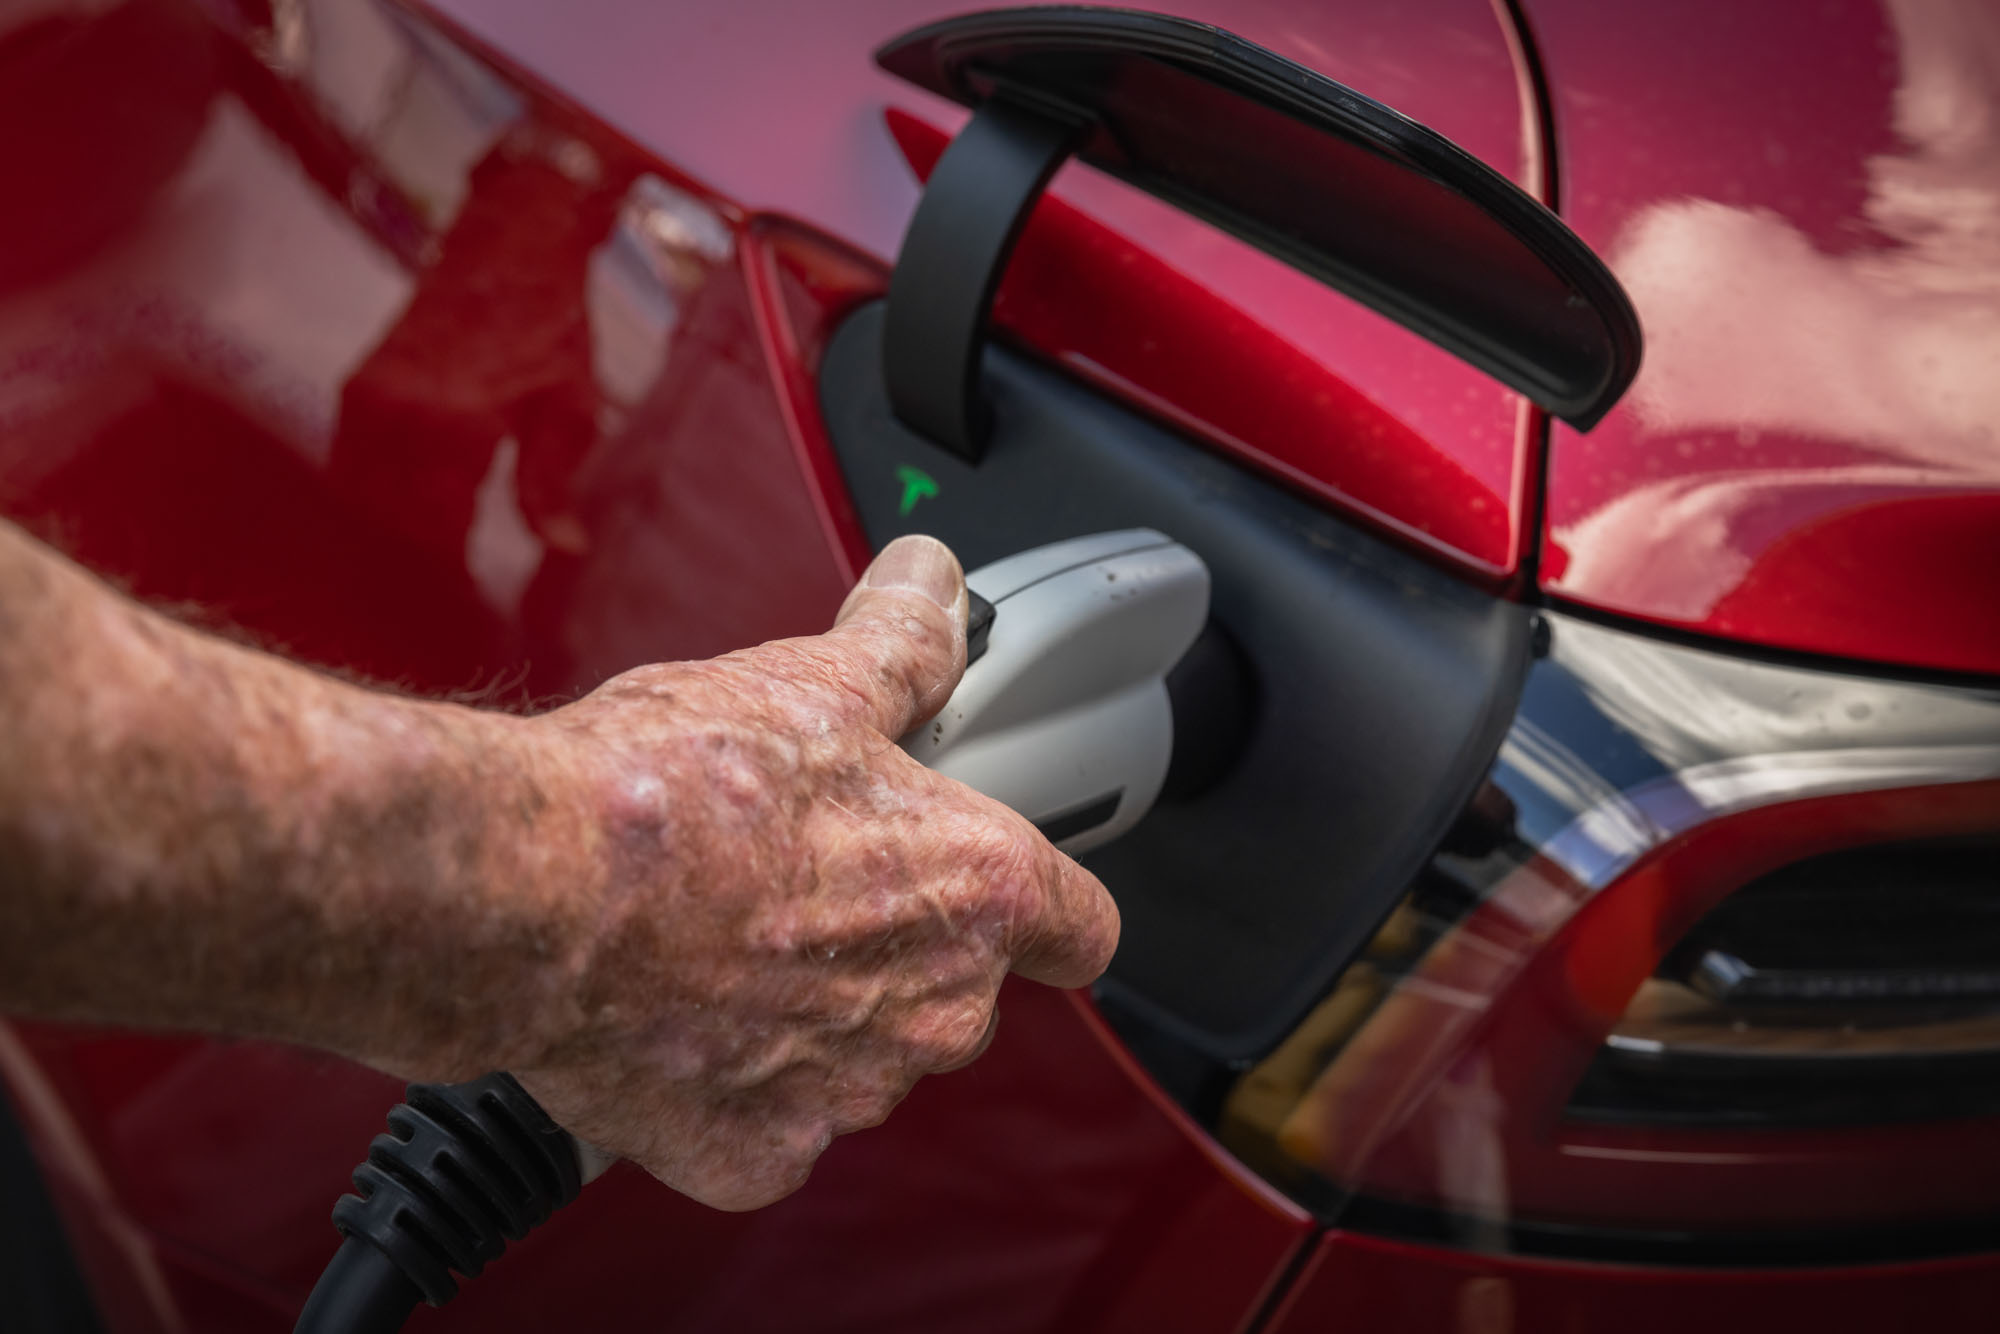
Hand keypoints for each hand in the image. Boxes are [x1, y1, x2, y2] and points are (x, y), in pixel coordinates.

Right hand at [503, 536, 1120, 1208]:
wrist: (526, 892)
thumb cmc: (668, 795)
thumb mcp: (811, 684)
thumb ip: (904, 644)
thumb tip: (935, 585)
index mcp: (974, 891)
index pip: (1079, 925)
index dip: (1046, 902)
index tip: (1016, 893)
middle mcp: (935, 1010)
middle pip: (957, 989)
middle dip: (894, 943)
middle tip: (803, 879)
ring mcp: (849, 1092)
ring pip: (863, 1054)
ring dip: (815, 1009)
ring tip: (724, 931)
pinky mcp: (759, 1154)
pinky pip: (773, 1119)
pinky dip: (734, 1079)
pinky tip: (679, 1008)